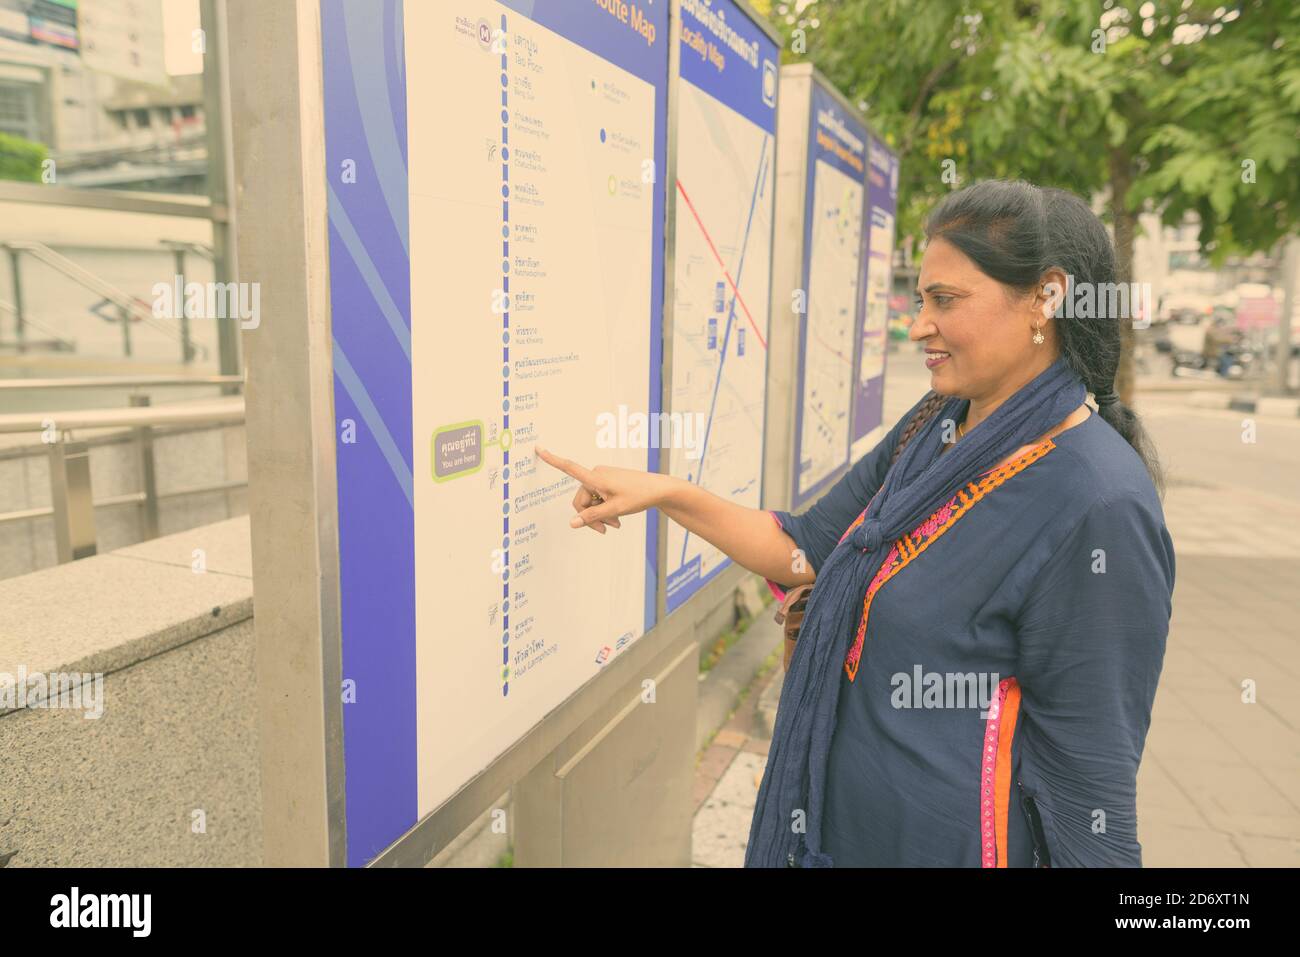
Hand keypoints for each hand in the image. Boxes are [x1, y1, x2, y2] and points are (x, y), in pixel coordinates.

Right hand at [535, 446, 676, 534]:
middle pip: (581, 500)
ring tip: (616, 523)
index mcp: (595, 478)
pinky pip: (599, 497)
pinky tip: (617, 517)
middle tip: (607, 529)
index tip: (538, 448)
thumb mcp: (614, 510)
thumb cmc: (638, 496)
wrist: (659, 489)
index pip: (569, 467)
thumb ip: (592, 517)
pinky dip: (605, 508)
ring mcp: (602, 477)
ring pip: (591, 501)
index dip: (552, 459)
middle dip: (591, 516)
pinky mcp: (608, 481)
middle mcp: (596, 474)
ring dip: (600, 514)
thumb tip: (572, 523)